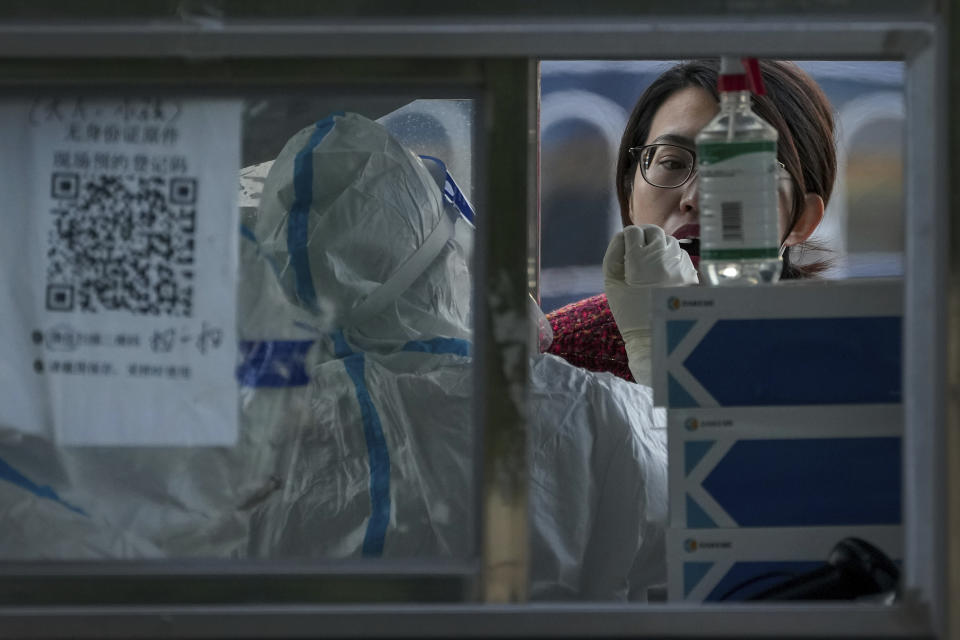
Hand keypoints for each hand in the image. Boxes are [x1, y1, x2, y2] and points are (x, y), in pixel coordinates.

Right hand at [603, 225, 697, 384]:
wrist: (654, 335)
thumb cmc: (628, 310)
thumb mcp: (611, 282)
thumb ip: (613, 254)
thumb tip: (622, 236)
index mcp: (639, 259)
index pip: (633, 232)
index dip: (626, 239)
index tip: (626, 250)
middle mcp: (662, 257)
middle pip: (653, 231)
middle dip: (644, 238)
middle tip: (638, 252)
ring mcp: (680, 264)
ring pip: (669, 241)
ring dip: (659, 247)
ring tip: (651, 264)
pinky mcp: (691, 273)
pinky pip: (681, 255)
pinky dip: (671, 258)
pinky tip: (664, 272)